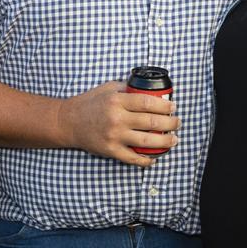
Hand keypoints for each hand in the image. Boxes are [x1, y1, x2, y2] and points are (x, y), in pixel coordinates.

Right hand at [58, 81, 179, 166]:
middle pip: (151, 122)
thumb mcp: (107, 88)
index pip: (148, 103)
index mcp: (117, 100)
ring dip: (165, 142)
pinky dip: (146, 160)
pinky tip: (154, 157)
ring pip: (147, 142)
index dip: (165, 106)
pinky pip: (133, 158)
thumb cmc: (89, 103)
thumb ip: (127, 88)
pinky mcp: (110, 150)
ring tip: (173, 139)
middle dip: (170, 123)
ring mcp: (114, 136)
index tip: (173, 107)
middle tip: (177, 123)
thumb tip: (148, 88)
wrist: (68, 121)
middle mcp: (117, 118)